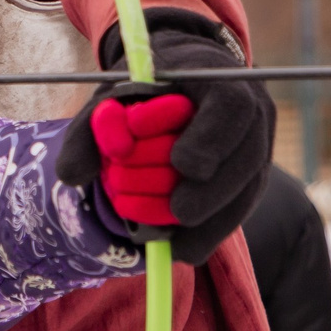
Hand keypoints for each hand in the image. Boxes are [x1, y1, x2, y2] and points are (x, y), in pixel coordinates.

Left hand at [58, 9, 275, 263]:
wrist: (187, 81)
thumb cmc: (147, 89)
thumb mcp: (115, 96)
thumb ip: (90, 130)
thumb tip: (71, 176)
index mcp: (220, 80)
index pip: (230, 108)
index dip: (208, 140)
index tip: (182, 163)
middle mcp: (253, 114)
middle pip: (245, 160)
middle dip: (210, 192)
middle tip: (179, 212)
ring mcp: (259, 149)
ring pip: (246, 193)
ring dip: (209, 221)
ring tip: (169, 239)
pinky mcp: (252, 179)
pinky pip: (239, 212)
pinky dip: (208, 234)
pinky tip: (179, 249)